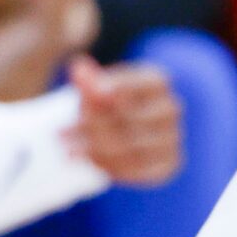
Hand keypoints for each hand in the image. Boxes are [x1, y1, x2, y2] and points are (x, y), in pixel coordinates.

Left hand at [70, 57, 183, 187]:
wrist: (120, 132)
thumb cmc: (104, 105)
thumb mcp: (94, 90)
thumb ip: (88, 81)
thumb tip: (79, 67)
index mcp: (157, 81)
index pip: (139, 83)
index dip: (117, 87)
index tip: (88, 94)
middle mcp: (171, 108)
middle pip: (131, 117)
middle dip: (93, 125)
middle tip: (61, 133)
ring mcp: (174, 137)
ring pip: (132, 147)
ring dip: (96, 150)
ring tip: (68, 150)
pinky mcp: (170, 163)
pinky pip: (139, 168)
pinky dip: (111, 166)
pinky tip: (88, 162)